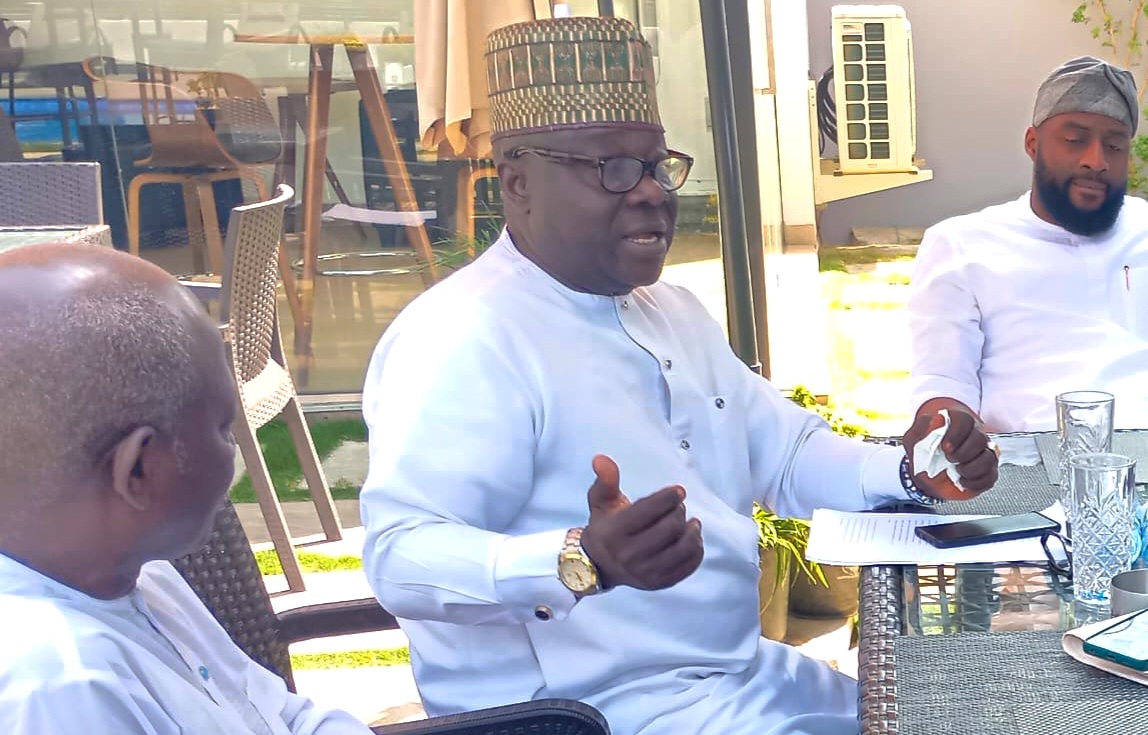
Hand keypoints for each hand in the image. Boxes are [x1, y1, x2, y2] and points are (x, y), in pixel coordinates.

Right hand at [579, 454, 703, 590]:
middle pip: (670, 527)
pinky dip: (696, 550)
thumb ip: (605, 480)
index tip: (678, 491)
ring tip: (691, 523)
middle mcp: (629, 555)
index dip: (669, 497)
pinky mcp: (658, 583)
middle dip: (679, 512)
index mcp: (615, 532)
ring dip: (692, 531)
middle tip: (679, 507)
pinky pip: (688, 566)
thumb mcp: (601, 502)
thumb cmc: (605, 527)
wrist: (600, 566)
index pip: (650, 510)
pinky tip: (692, 540)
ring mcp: (645, 572)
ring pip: (683, 548)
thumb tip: (602, 458)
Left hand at [902, 408, 997, 500]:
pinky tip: (962, 481)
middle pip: (980, 439)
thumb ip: (922, 427)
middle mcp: (973, 436)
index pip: (965, 421)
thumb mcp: (913, 439)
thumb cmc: (922, 452)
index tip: (945, 447)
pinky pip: (991, 476)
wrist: (925, 474)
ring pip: (989, 458)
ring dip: (971, 468)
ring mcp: (982, 454)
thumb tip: (937, 419)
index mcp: (956, 424)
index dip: (956, 434)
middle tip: (949, 459)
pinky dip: (976, 482)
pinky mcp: (986, 471)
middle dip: (964, 453)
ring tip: (956, 471)